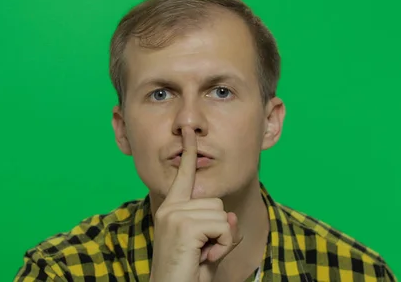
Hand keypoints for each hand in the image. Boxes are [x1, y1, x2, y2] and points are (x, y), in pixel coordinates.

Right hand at [149, 127, 242, 281]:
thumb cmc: (188, 274)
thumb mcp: (210, 246)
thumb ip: (220, 227)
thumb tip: (230, 216)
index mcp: (171, 209)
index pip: (184, 176)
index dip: (189, 152)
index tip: (188, 132)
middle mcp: (170, 208)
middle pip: (216, 201)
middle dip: (220, 229)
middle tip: (204, 251)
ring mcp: (174, 214)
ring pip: (222, 214)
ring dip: (221, 239)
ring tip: (202, 255)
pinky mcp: (183, 224)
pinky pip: (223, 226)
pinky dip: (222, 245)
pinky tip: (204, 256)